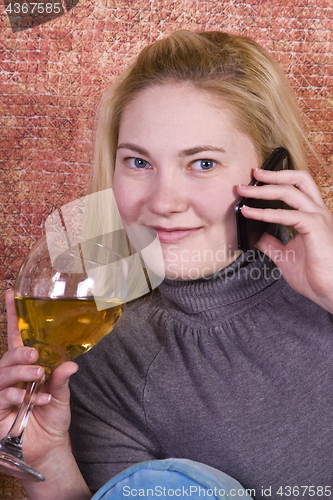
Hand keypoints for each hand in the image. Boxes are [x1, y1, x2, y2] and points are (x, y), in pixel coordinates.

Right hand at [1, 289, 77, 466]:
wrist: (48, 448)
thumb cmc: (52, 419)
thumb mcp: (61, 396)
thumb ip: (62, 380)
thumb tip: (70, 365)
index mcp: (25, 369)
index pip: (15, 340)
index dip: (13, 317)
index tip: (10, 294)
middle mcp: (10, 379)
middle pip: (6, 357)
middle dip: (18, 354)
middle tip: (35, 356)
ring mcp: (1, 395)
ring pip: (1, 375)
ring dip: (20, 373)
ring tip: (38, 375)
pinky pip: (2, 398)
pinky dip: (21, 396)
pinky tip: (37, 399)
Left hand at [237, 168, 332, 313]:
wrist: (329, 292)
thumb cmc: (314, 276)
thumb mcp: (284, 255)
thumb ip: (271, 243)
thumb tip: (254, 235)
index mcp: (313, 216)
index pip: (297, 187)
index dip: (277, 180)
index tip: (255, 180)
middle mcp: (318, 212)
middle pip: (298, 179)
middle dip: (273, 174)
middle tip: (251, 174)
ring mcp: (319, 218)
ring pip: (290, 191)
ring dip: (264, 189)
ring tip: (244, 191)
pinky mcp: (315, 227)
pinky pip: (287, 214)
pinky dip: (265, 212)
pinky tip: (250, 213)